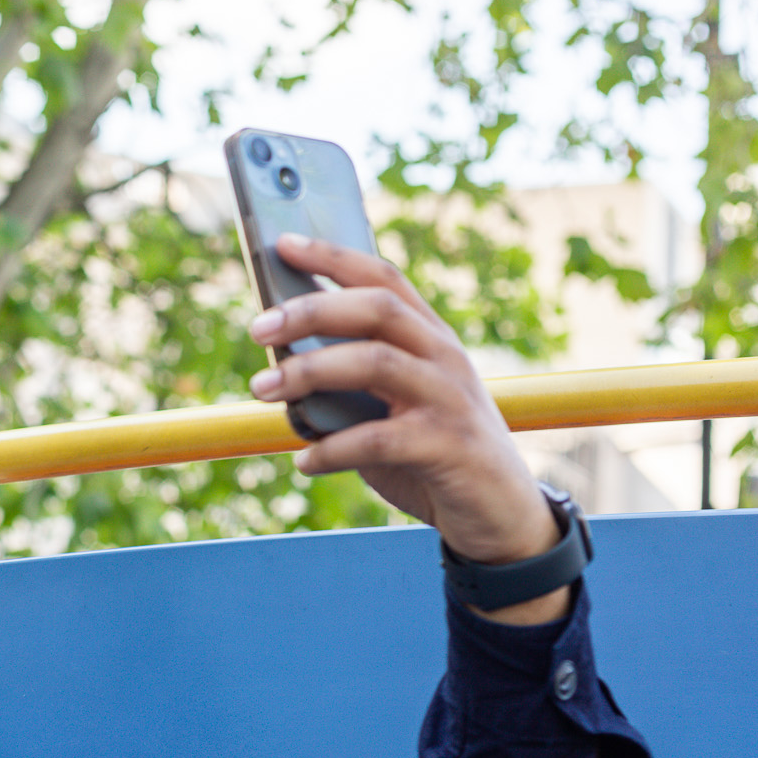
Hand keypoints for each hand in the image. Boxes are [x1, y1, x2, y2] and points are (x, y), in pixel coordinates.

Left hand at [247, 234, 562, 599]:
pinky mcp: (450, 446)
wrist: (498, 515)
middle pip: (377, 310)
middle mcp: (444, 358)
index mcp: (430, 339)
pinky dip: (333, 449)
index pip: (383, 279)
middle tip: (258, 327)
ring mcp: (451, 399)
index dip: (333, 256)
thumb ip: (348, 389)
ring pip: (377, 362)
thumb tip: (276, 374)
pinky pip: (379, 438)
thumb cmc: (431, 456)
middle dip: (312, 310)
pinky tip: (303, 462)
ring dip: (310, 373)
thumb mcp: (391, 411)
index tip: (281, 243)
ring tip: (261, 391)